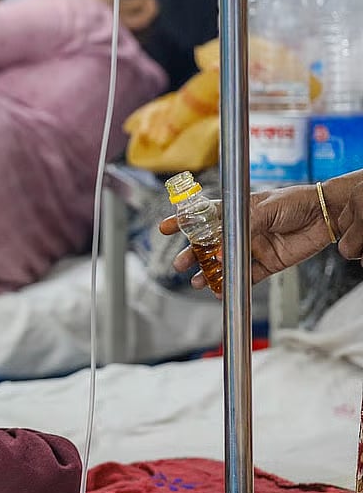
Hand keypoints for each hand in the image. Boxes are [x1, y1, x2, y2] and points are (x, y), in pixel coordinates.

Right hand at [160, 183, 335, 290]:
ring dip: (208, 273)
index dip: (183, 222)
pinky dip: (232, 285)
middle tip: (179, 264)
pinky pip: (246, 277)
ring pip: (224, 263)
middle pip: (210, 244)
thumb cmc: (295, 202)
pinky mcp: (267, 263)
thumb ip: (242, 231)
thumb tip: (222, 254)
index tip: (165, 228)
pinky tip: (220, 290)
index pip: (203, 216)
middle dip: (192, 254)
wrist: (326, 215)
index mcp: (237, 211)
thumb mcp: (264, 208)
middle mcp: (241, 230)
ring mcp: (252, 247)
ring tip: (196, 282)